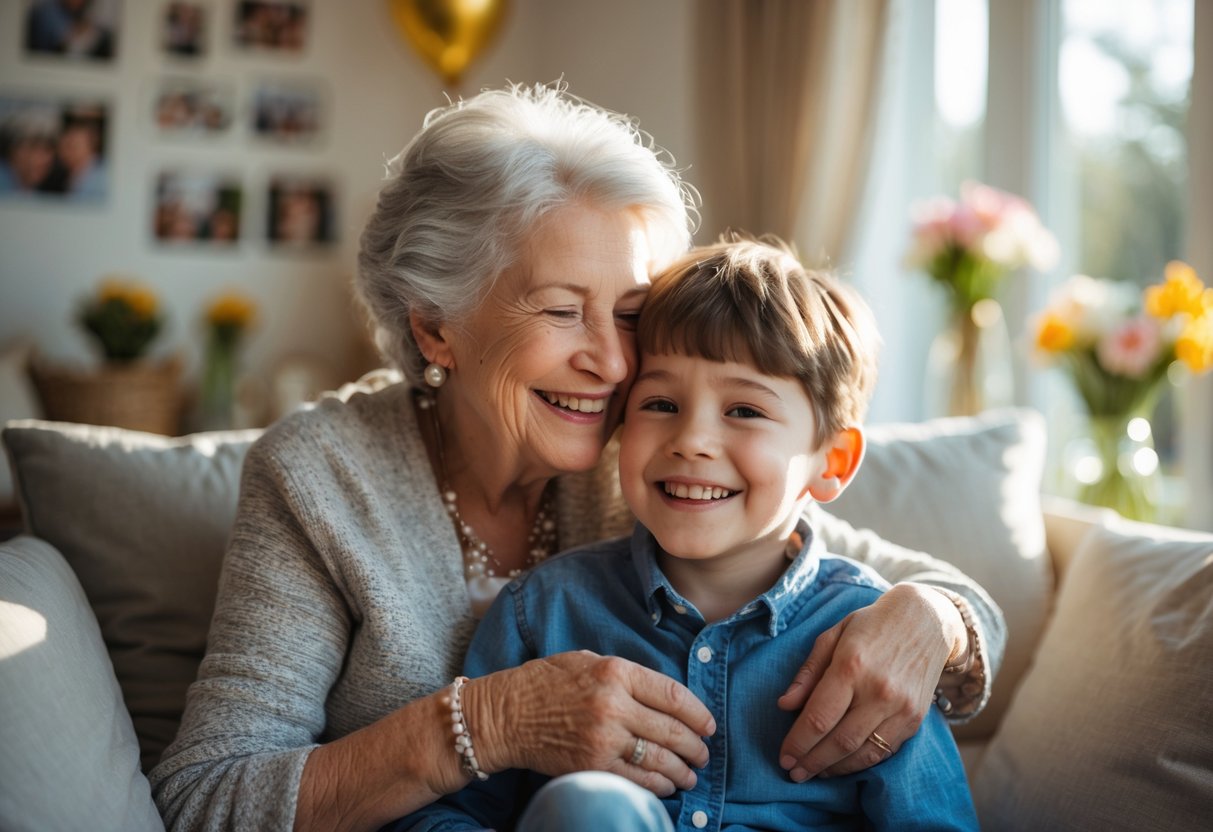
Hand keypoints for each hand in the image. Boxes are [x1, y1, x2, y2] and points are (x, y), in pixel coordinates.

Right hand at [468, 651, 715, 796]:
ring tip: (691, 774)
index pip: (673, 695)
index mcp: (616, 673)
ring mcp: (603, 739)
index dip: (699, 714)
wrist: (506, 714)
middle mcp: (613, 705)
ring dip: (682, 770)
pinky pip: (636, 781)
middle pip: (672, 730)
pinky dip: (657, 786)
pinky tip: (667, 786)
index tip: (708, 725)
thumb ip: (627, 676)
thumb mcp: (589, 661)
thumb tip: (665, 698)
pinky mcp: (592, 766)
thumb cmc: (547, 682)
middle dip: (695, 746)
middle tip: (704, 753)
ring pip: (659, 760)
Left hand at [775, 583, 963, 779]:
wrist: (926, 621)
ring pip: (862, 752)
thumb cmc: (871, 626)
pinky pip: (883, 751)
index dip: (798, 742)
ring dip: (833, 768)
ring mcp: (901, 708)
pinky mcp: (915, 720)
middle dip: (811, 761)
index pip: (819, 717)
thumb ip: (808, 672)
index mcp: (852, 666)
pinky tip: (841, 764)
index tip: (783, 756)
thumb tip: (784, 705)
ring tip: (813, 772)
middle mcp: (879, 691)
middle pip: (839, 741)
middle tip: (793, 772)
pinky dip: (860, 763)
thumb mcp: (832, 635)